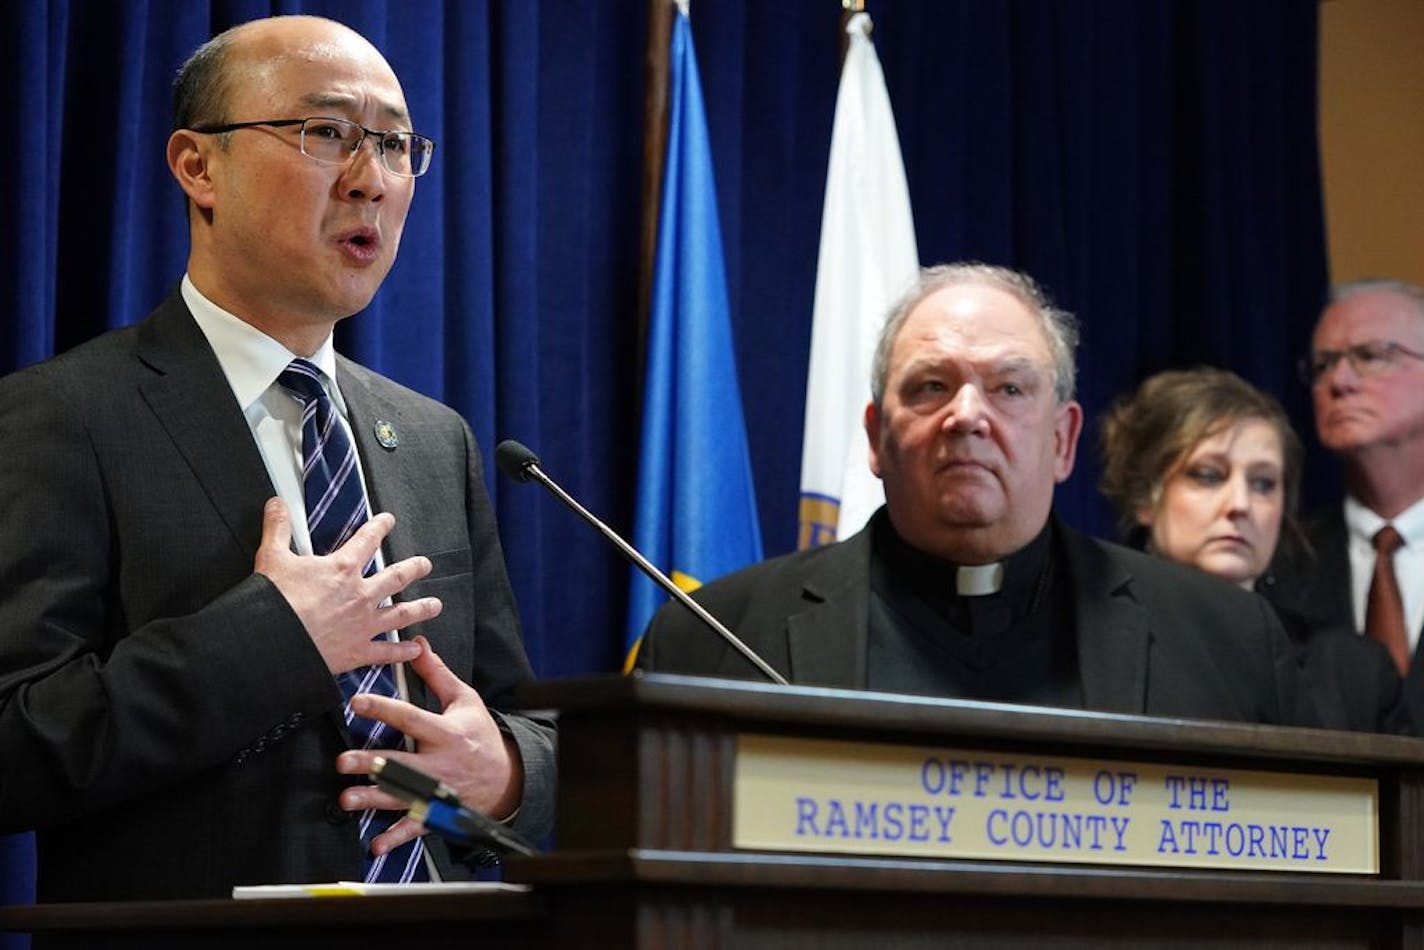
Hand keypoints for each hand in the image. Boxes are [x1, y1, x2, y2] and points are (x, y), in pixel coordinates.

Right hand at [253, 497, 441, 674]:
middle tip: (425, 565)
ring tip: (435, 605)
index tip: (388, 521)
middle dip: (414, 569)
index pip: (367, 540)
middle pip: (396, 577)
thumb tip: (276, 504)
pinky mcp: (358, 651)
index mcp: (342, 569)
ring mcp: (363, 624)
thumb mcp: (272, 556)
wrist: (273, 641)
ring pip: (401, 613)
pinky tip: (415, 649)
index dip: (379, 527)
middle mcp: (360, 594)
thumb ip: (278, 528)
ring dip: (421, 608)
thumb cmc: (273, 601)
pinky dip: (403, 652)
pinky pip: (387, 652)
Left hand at [334, 637, 524, 857]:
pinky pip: (414, 827)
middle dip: (373, 763)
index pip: (411, 718)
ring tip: (348, 798)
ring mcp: (437, 791)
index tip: (357, 702)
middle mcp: (440, 763)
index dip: (384, 709)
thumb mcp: (465, 700)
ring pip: (402, 795)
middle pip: (402, 762)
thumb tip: (417, 645)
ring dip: (374, 799)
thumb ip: (437, 674)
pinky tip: (375, 843)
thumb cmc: (480, 735)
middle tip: (344, 761)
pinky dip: (395, 837)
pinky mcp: (436, 812)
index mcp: (447, 732)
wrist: (506, 778)